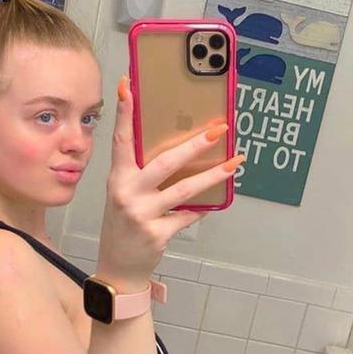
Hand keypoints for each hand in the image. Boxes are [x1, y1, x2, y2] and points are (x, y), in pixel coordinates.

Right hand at [96, 75, 242, 290]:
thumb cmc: (124, 225)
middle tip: (219, 129)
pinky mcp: (158, 234)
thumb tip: (180, 150)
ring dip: (213, 175)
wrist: (119, 267)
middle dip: (195, 145)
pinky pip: (188, 215)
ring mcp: (142, 214)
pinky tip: (215, 200)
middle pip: (165, 163)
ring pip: (184, 189)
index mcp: (117, 179)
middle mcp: (127, 193)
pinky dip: (203, 207)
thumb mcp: (124, 194)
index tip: (127, 86)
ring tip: (235, 162)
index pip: (121, 140)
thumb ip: (142, 173)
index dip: (124, 113)